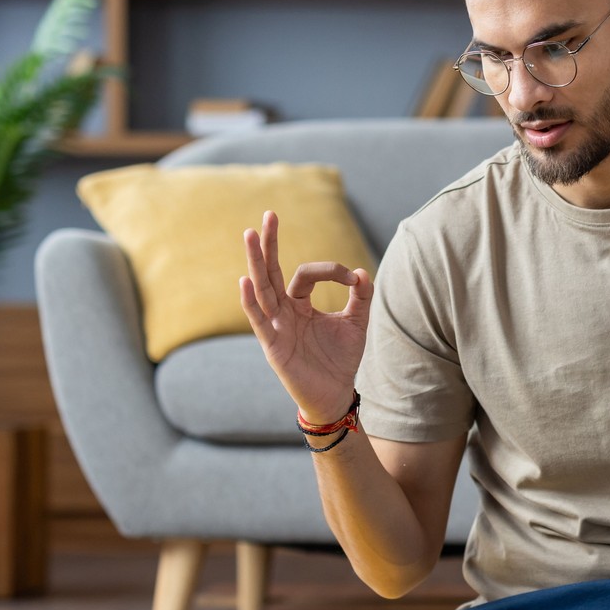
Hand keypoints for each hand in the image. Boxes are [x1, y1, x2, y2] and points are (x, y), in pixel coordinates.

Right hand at [239, 209, 370, 421]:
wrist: (334, 394)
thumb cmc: (341, 359)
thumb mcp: (356, 324)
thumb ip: (361, 298)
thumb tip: (363, 272)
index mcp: (300, 303)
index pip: (306, 274)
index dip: (332, 270)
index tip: (354, 279)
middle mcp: (283, 310)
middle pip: (272, 271)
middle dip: (270, 244)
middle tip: (268, 215)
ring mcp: (275, 325)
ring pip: (262, 288)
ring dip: (256, 262)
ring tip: (250, 235)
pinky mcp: (272, 344)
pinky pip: (259, 319)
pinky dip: (250, 301)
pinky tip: (245, 280)